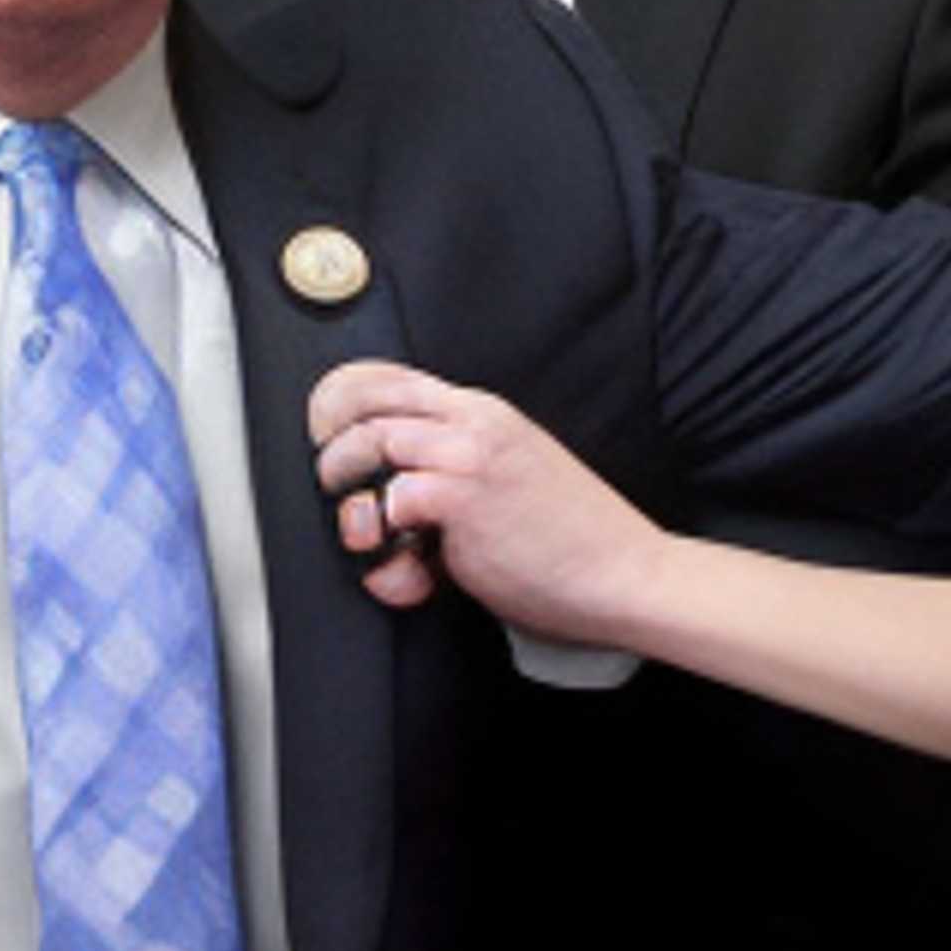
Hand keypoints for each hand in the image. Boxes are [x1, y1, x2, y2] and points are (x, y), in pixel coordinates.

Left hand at [309, 360, 662, 639]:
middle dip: (331, 440)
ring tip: (368, 532)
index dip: (341, 398)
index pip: (392, 376)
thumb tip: (393, 511)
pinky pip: (393, 499)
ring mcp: (470, 456)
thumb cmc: (571, 541)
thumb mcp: (508, 481)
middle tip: (333, 484)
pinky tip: (412, 574)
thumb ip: (452, 476)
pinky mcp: (466, 497)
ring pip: (369, 443)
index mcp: (483, 413)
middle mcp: (474, 423)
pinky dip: (385, 544)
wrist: (625, 573)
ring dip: (349, 494)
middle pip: (366, 398)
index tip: (325, 433)